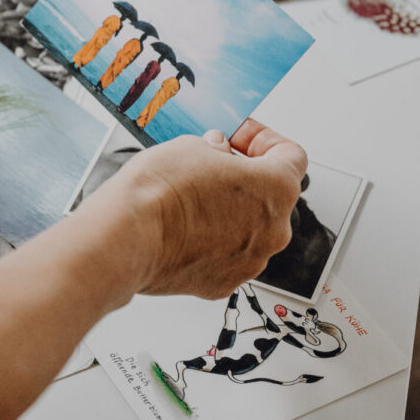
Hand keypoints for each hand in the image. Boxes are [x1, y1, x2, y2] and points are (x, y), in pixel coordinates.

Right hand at [95, 119, 306, 298]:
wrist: (128, 237)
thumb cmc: (160, 192)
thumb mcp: (190, 146)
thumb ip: (215, 149)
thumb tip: (216, 154)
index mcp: (276, 189)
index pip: (291, 155)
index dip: (263, 139)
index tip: (239, 136)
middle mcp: (273, 231)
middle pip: (271, 196)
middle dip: (244, 177)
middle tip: (212, 163)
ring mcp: (250, 262)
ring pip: (249, 229)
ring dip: (229, 211)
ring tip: (192, 196)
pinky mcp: (222, 283)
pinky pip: (226, 255)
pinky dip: (211, 240)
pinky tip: (183, 226)